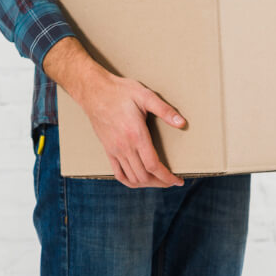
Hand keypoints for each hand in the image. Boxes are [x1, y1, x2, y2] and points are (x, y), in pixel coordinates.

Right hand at [42, 37, 184, 188]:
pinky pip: (118, 173)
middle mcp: (124, 146)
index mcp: (136, 135)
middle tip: (172, 180)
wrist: (94, 92)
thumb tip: (182, 123)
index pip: (153, 166)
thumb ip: (164, 110)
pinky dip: (130, 181)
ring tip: (158, 181)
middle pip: (144, 176)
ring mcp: (114, 150)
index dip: (167, 177)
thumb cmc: (120, 92)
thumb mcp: (145, 96)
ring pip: (132, 178)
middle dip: (160, 182)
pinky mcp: (108, 150)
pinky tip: (139, 180)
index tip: (177, 180)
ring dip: (147, 184)